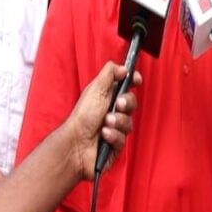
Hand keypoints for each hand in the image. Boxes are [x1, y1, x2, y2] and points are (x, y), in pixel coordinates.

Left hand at [66, 62, 139, 180]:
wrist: (75, 143)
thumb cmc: (82, 116)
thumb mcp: (95, 89)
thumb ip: (109, 74)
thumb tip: (123, 67)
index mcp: (107, 97)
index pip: (126, 85)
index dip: (133, 81)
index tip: (136, 80)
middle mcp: (112, 111)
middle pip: (132, 103)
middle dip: (127, 103)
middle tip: (118, 104)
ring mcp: (115, 128)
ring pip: (129, 122)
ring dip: (118, 122)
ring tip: (105, 123)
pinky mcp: (115, 144)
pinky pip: (123, 138)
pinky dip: (113, 136)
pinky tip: (104, 135)